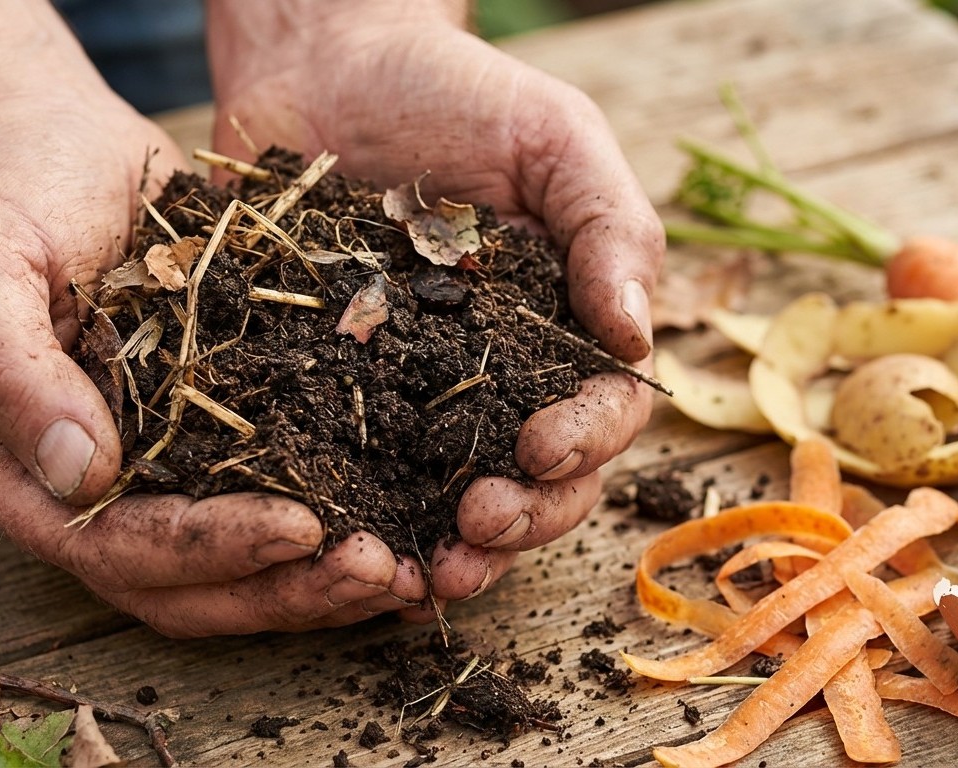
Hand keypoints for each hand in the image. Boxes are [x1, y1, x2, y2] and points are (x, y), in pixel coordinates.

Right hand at [0, 40, 429, 637]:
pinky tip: (399, 515)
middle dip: (280, 586)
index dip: (205, 548)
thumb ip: (13, 372)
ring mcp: (143, 465)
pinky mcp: (201, 432)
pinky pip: (264, 492)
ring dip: (313, 574)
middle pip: (180, 584)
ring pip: (230, 563)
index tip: (300, 528)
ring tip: (402, 566)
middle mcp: (76, 490)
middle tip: (377, 570)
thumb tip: (79, 475)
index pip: (110, 545)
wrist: (44, 138)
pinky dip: (328, 511)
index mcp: (4, 470)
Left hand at [207, 2, 663, 601]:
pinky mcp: (338, 394)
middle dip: (522, 517)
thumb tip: (635, 341)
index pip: (601, 413)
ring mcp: (418, 394)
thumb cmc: (455, 91)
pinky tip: (352, 550)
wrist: (322, 61)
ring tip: (427, 575)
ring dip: (454, 550)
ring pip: (454, 500)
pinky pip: (358, 474)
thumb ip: (608, 229)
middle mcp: (501, 378)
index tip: (537, 447)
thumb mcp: (555, 139)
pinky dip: (365, 523)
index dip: (581, 446)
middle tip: (479, 525)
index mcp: (564, 330)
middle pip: (539, 480)